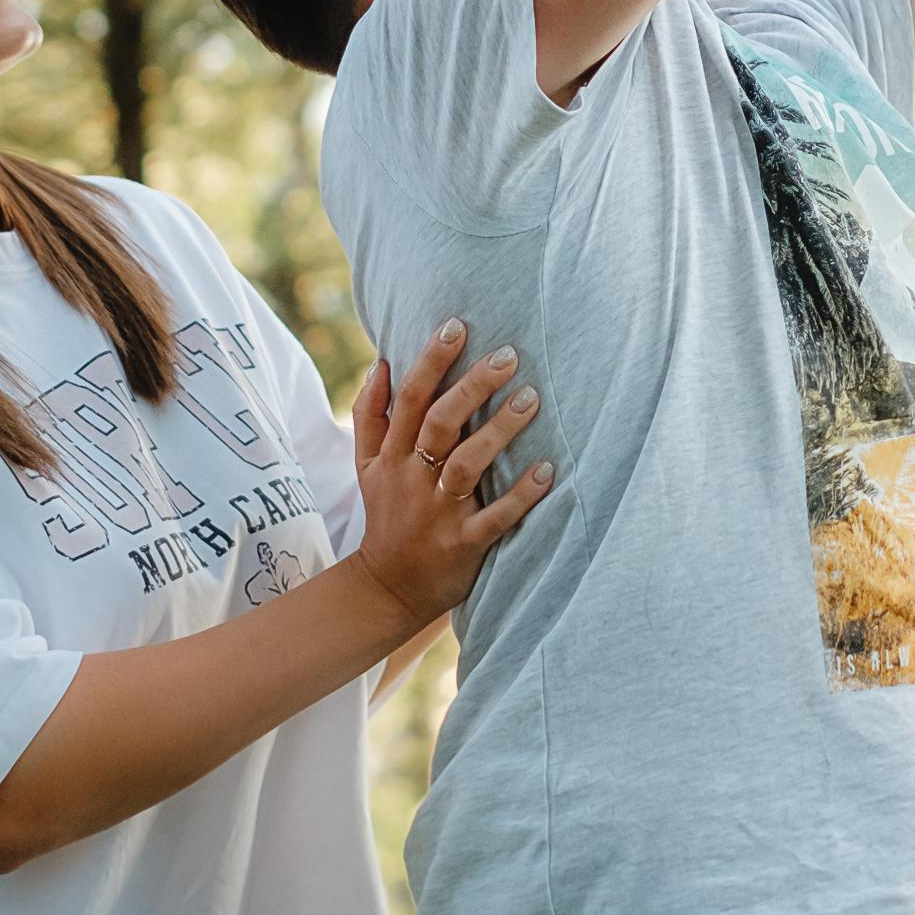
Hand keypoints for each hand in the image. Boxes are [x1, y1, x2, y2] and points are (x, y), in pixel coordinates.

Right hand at [351, 319, 552, 632]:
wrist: (387, 588)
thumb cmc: (386, 515)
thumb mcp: (367, 466)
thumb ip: (371, 415)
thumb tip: (381, 362)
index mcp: (394, 455)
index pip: (410, 400)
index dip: (430, 362)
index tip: (455, 326)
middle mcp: (414, 479)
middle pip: (440, 425)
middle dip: (472, 387)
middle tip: (508, 355)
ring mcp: (439, 513)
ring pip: (467, 466)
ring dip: (500, 431)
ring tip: (531, 398)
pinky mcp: (464, 544)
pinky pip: (495, 518)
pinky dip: (521, 496)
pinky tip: (548, 471)